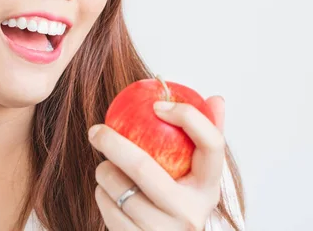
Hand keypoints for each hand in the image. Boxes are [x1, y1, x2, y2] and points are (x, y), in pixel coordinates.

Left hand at [89, 96, 226, 230]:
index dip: (187, 117)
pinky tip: (108, 192)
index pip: (211, 144)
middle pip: (143, 167)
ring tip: (106, 168)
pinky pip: (109, 209)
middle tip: (96, 130)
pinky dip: (102, 195)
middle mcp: (191, 212)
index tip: (157, 106)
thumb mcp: (198, 176)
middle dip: (113, 143)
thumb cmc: (178, 203)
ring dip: (104, 171)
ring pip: (119, 189)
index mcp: (209, 188)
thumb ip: (205, 138)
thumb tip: (216, 99)